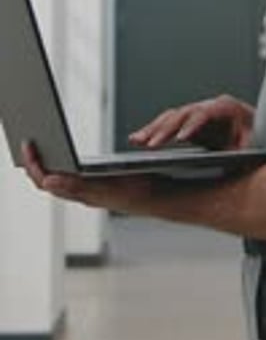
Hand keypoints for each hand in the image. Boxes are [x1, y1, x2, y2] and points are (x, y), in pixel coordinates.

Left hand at [21, 142, 157, 213]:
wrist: (162, 197)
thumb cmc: (139, 191)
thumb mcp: (108, 186)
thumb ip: (77, 186)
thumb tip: (47, 181)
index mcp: (80, 194)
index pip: (45, 182)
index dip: (33, 165)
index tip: (29, 144)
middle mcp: (82, 194)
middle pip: (48, 181)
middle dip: (35, 163)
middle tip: (29, 142)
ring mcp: (90, 191)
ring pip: (58, 179)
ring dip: (47, 164)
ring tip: (41, 146)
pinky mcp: (99, 186)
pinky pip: (71, 177)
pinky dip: (62, 165)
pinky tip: (64, 155)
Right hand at [129, 94, 254, 150]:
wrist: (261, 137)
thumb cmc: (259, 141)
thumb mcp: (254, 146)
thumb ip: (243, 149)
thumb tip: (235, 154)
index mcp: (227, 108)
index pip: (206, 113)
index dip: (192, 124)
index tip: (181, 138)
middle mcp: (210, 107)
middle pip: (183, 113)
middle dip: (166, 129)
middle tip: (151, 145)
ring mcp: (198, 114)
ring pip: (172, 117)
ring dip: (153, 129)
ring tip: (137, 141)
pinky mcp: (190, 124)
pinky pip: (169, 124)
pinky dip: (153, 131)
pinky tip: (138, 139)